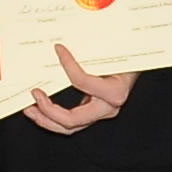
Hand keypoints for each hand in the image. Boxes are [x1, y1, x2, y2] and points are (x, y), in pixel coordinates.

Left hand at [22, 40, 137, 133]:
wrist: (141, 65)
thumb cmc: (129, 57)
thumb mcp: (115, 51)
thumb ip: (92, 50)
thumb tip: (64, 44)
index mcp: (114, 92)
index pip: (82, 81)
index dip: (68, 65)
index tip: (58, 49)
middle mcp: (108, 107)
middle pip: (71, 120)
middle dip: (48, 110)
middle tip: (34, 94)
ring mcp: (101, 113)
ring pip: (69, 127)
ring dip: (46, 120)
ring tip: (30, 110)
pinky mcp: (93, 113)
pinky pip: (71, 121)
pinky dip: (53, 118)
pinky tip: (40, 110)